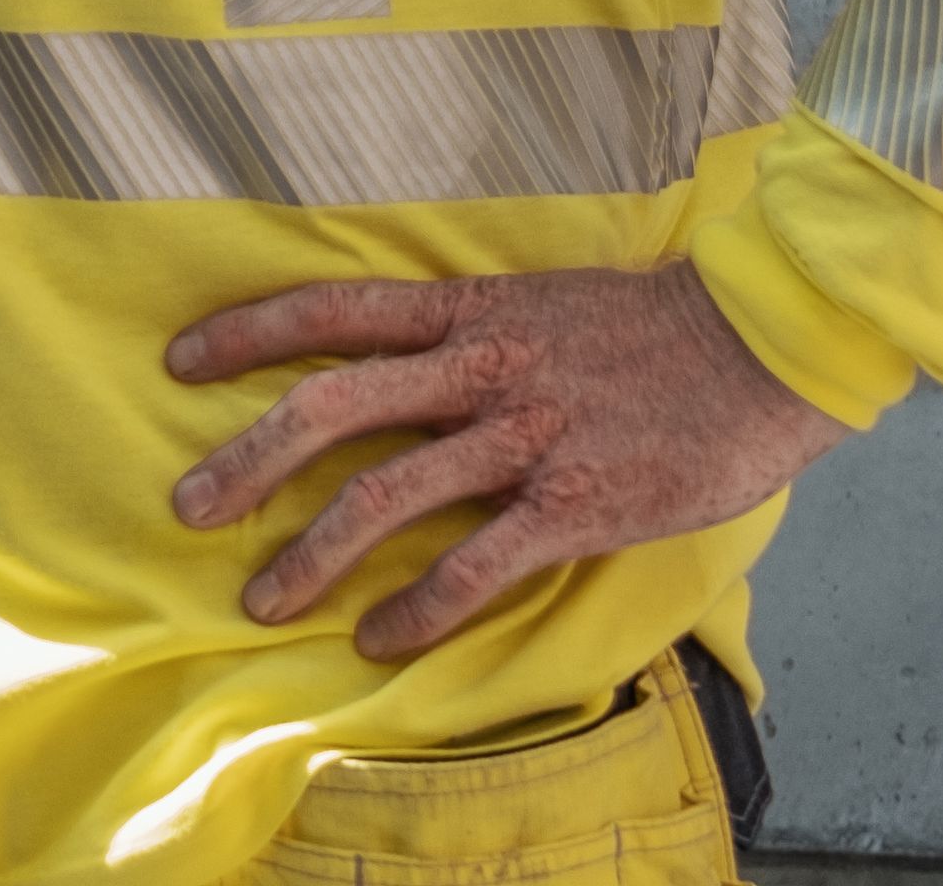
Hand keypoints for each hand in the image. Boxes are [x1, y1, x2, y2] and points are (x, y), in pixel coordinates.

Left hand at [167, 262, 850, 655]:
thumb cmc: (655, 327)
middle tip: (188, 505)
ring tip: (263, 599)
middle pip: (331, 408)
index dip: (249, 330)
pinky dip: (419, 607)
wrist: (760, 344)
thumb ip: (475, 331)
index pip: (334, 310)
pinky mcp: (571, 504)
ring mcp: (522, 437)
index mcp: (469, 310)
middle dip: (249, 460)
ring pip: (385, 495)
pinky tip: (381, 641)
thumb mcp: (546, 301)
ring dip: (312, 553)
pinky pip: (473, 565)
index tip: (182, 360)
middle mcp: (479, 368)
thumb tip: (410, 364)